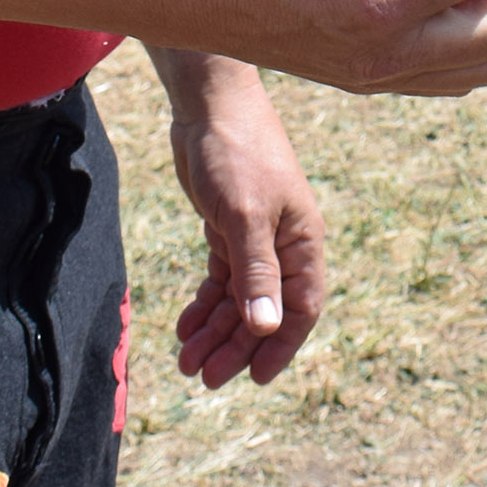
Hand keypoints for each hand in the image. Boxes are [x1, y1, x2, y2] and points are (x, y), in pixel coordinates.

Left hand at [154, 51, 324, 388]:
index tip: (253, 380)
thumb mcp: (245, 214)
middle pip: (265, 309)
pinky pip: (221, 279)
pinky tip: (184, 327)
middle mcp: (283, 242)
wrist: (209, 106)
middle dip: (237, 346)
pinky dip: (204, 305)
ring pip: (239, 299)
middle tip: (203, 378)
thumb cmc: (237, 153)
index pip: (300, 306)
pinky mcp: (228, 227)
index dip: (279, 346)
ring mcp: (255, 236)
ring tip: (186, 361)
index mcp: (302, 239)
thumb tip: (266, 327)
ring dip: (216, 331)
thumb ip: (257, 271)